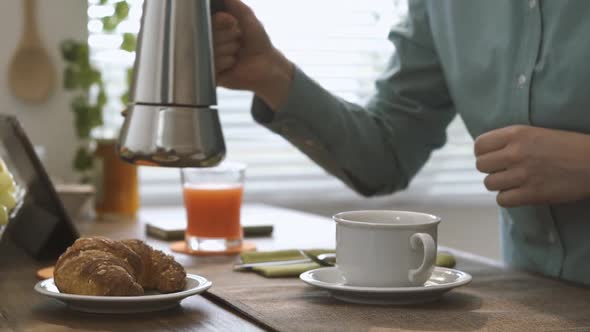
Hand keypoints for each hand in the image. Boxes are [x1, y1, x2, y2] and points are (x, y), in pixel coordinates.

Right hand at [212, 0, 293, 109]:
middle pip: (209, 34)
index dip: (222, 21)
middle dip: (229, 36)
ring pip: (212, 49)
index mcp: (214, 29)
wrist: (267, 65)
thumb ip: (235, 4)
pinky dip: (228, 62)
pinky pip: (214, 63)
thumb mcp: (247, 17)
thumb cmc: (257, 42)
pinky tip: (234, 65)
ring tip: (237, 54)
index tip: (233, 23)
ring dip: (230, 50)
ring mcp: (208, 58)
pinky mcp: (211, 73)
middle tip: (239, 42)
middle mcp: (208, 42)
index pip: (208, 20)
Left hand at [474, 125, 589, 206]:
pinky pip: (502, 200)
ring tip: (514, 182)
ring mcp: (523, 174)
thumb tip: (486, 153)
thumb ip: (510, 141)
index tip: (492, 157)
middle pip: (481, 165)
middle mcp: (516, 153)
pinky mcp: (532, 194)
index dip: (483, 153)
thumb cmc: (566, 146)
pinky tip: (519, 193)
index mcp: (516, 134)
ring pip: (489, 184)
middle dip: (490, 169)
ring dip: (499, 185)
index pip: (480, 145)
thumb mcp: (535, 133)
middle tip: (504, 170)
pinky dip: (508, 198)